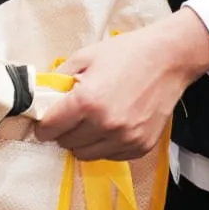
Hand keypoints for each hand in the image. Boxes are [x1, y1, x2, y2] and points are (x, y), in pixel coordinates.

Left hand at [36, 8, 208, 160]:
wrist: (168, 59)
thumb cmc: (126, 53)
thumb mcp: (85, 57)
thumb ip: (58, 79)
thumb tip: (40, 97)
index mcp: (87, 102)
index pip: (50, 129)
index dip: (43, 125)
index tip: (44, 121)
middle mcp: (105, 125)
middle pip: (66, 143)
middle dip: (63, 131)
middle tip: (71, 115)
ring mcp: (125, 139)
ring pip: (86, 155)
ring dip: (82, 141)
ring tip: (91, 121)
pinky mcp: (140, 147)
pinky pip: (109, 156)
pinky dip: (104, 144)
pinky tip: (111, 124)